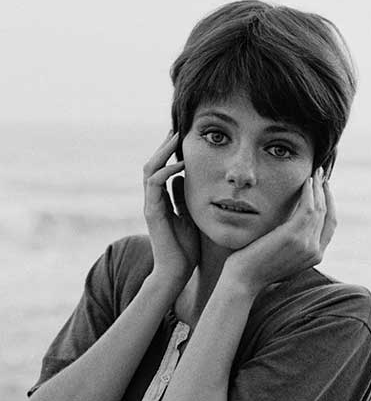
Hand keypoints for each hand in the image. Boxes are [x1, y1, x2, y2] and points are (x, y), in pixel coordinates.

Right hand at [143, 132, 199, 284]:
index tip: (182, 137)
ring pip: (150, 170)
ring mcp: (151, 205)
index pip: (162, 169)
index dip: (169, 153)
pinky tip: (181, 164)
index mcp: (161, 200)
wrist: (176, 272)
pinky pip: (155, 185)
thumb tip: (184, 178)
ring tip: (176, 136)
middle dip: (164, 146)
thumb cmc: (185, 247)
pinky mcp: (152, 212)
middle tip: (177, 128)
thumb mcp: (189, 216)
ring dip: (163, 152)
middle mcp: (153, 200)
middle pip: (153, 164)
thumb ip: (183, 198)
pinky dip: (166, 171)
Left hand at [224, 167, 335, 294]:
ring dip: (318, 188)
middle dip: (326, 192)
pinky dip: (310, 192)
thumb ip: (294, 241)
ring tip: (314, 174)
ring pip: (320, 209)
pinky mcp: (293, 236)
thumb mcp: (282, 254)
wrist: (243, 279)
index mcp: (315, 257)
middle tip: (321, 175)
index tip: (324, 189)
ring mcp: (306, 244)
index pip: (330, 226)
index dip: (329, 205)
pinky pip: (308, 208)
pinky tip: (306, 182)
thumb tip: (294, 221)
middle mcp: (315, 252)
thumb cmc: (256, 265)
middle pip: (328, 214)